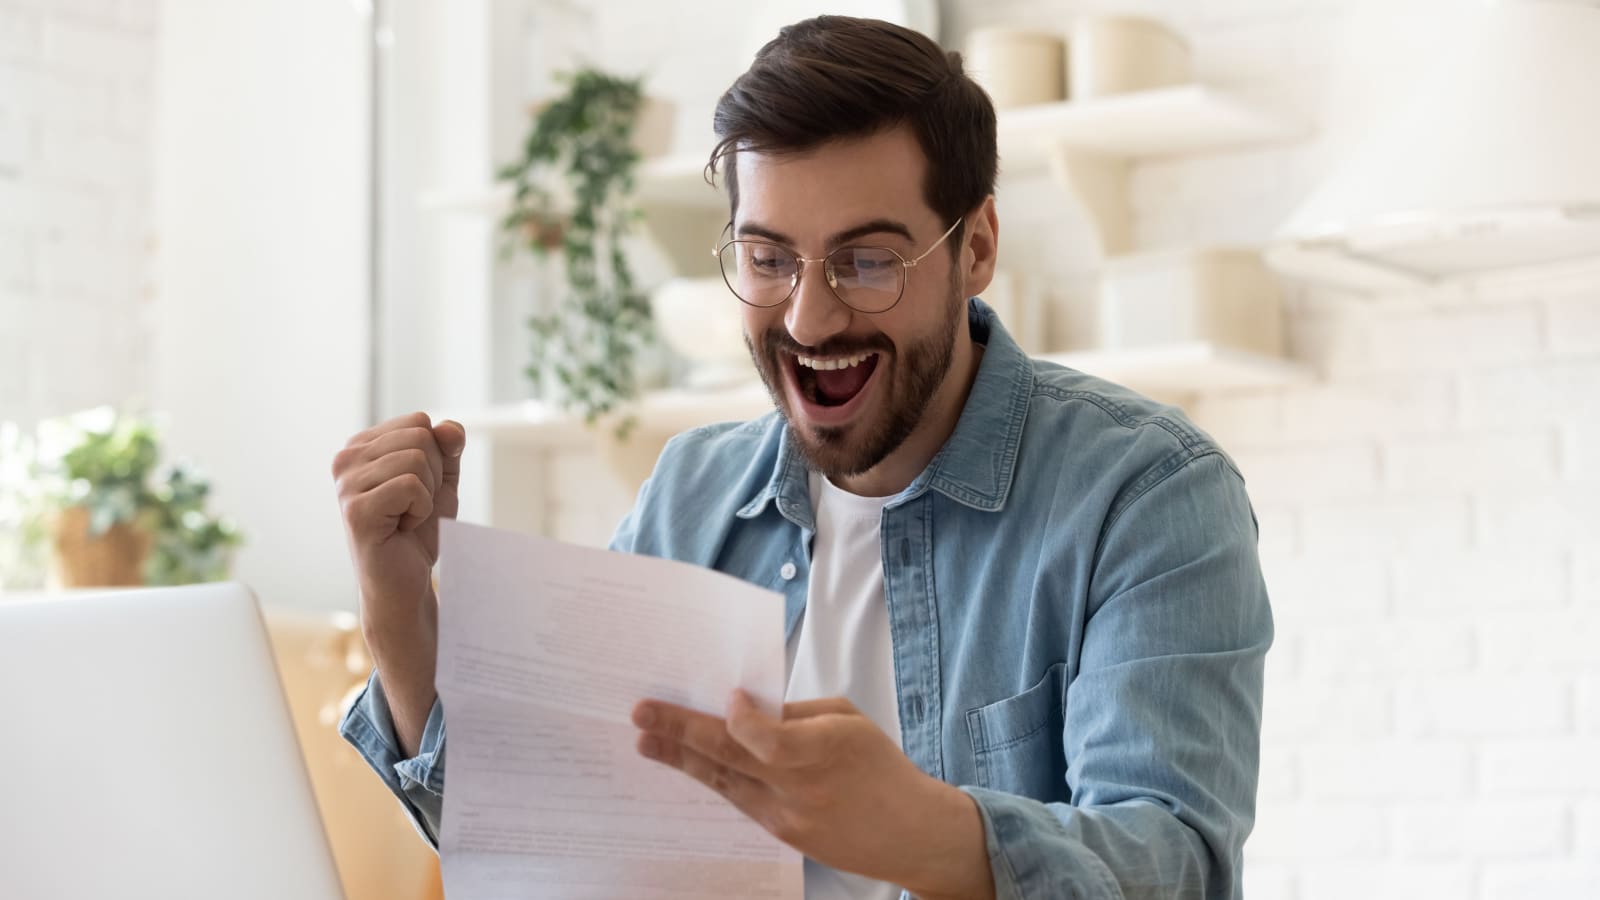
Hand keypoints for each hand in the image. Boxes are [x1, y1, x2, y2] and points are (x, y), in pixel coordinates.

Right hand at [332, 411, 465, 629]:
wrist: (407, 579)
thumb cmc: (418, 530)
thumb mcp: (441, 480)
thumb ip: (448, 448)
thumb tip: (449, 428)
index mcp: (361, 445)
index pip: (419, 422)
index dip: (435, 457)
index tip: (416, 488)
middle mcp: (346, 459)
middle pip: (420, 437)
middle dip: (433, 476)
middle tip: (412, 507)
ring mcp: (346, 484)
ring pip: (417, 460)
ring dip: (426, 496)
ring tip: (405, 518)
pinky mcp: (356, 510)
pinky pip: (410, 486)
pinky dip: (420, 510)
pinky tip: (402, 528)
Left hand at [631, 692, 994, 899]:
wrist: (907, 831)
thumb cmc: (881, 767)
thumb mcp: (849, 721)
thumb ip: (798, 714)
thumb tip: (749, 708)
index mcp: (825, 750)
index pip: (767, 739)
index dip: (740, 719)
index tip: (727, 697)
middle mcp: (800, 788)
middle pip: (730, 758)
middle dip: (681, 732)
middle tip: (642, 714)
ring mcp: (788, 817)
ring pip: (723, 783)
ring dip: (680, 759)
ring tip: (645, 740)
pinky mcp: (782, 834)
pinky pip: (738, 800)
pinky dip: (712, 778)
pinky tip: (687, 762)